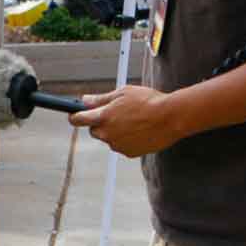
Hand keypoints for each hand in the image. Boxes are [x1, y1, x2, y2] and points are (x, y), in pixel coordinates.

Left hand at [69, 85, 186, 157]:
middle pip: (94, 130)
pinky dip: (127, 139)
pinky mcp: (129, 153)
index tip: (74, 115)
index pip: (78, 119)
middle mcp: (107, 134)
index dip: (75, 116)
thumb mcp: (123, 93)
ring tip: (134, 121)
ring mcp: (118, 145)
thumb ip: (100, 99)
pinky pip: (122, 145)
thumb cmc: (148, 101)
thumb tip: (84, 100)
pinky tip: (140, 130)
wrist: (171, 117)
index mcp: (103, 117)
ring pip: (109, 138)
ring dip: (115, 131)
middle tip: (115, 114)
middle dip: (100, 123)